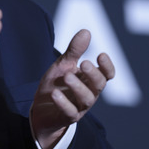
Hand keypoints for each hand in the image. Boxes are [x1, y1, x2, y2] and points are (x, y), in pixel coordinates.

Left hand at [31, 29, 114, 148]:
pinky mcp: (66, 117)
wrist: (41, 108)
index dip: (107, 66)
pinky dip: (63, 103)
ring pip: (86, 99)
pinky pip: (69, 112)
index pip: (106, 75)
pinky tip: (55, 94)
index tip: (101, 55)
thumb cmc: (57, 85)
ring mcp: (79, 107)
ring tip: (67, 76)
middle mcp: (89, 94)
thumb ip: (74, 51)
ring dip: (78, 87)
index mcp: (90, 80)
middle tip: (84, 63)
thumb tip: (86, 31)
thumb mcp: (64, 65)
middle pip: (98, 86)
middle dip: (93, 75)